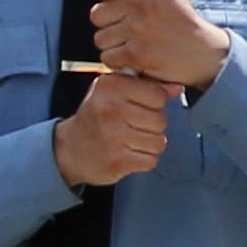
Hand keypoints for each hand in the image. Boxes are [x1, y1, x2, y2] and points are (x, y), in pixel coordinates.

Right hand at [51, 68, 172, 189]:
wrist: (68, 149)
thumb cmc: (96, 117)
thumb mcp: (114, 92)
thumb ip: (146, 86)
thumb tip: (177, 87)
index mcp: (109, 86)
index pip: (157, 94)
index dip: (153, 103)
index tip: (137, 107)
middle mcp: (109, 109)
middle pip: (160, 120)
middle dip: (151, 126)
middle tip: (131, 127)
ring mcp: (112, 136)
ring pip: (158, 142)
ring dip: (148, 144)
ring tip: (129, 141)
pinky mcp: (116, 160)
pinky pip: (150, 160)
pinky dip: (143, 160)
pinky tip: (127, 154)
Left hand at [87, 0, 226, 95]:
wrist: (204, 53)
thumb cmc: (180, 17)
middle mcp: (142, 1)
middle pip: (96, 13)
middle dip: (111, 22)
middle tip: (134, 25)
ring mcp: (138, 28)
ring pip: (100, 37)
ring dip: (115, 43)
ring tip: (139, 40)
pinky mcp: (136, 54)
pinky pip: (108, 57)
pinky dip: (120, 61)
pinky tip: (139, 55)